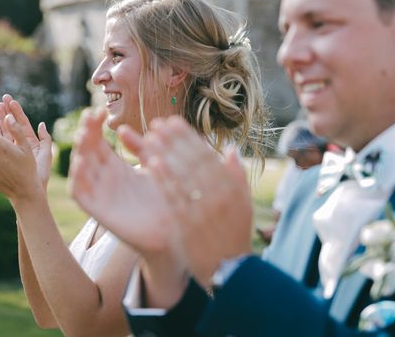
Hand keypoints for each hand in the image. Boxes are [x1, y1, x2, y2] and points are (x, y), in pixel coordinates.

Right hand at [67, 108, 175, 254]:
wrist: (174, 230)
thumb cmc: (165, 198)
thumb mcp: (153, 166)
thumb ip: (140, 148)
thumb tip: (122, 129)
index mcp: (116, 167)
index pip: (97, 142)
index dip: (94, 126)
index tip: (99, 111)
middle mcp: (105, 179)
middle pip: (87, 151)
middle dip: (86, 133)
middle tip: (89, 117)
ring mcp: (101, 194)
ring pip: (80, 170)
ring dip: (79, 152)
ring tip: (83, 135)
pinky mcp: (99, 211)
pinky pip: (81, 195)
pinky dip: (77, 179)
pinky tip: (81, 163)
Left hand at [143, 116, 252, 287]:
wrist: (230, 272)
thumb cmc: (235, 235)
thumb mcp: (244, 204)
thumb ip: (237, 176)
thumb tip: (231, 149)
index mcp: (231, 188)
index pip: (207, 155)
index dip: (188, 137)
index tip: (173, 122)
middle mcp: (218, 196)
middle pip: (192, 161)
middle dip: (174, 140)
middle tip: (157, 123)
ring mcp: (202, 210)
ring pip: (181, 175)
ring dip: (166, 152)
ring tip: (150, 136)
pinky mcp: (188, 225)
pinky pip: (173, 197)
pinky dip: (163, 179)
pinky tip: (151, 163)